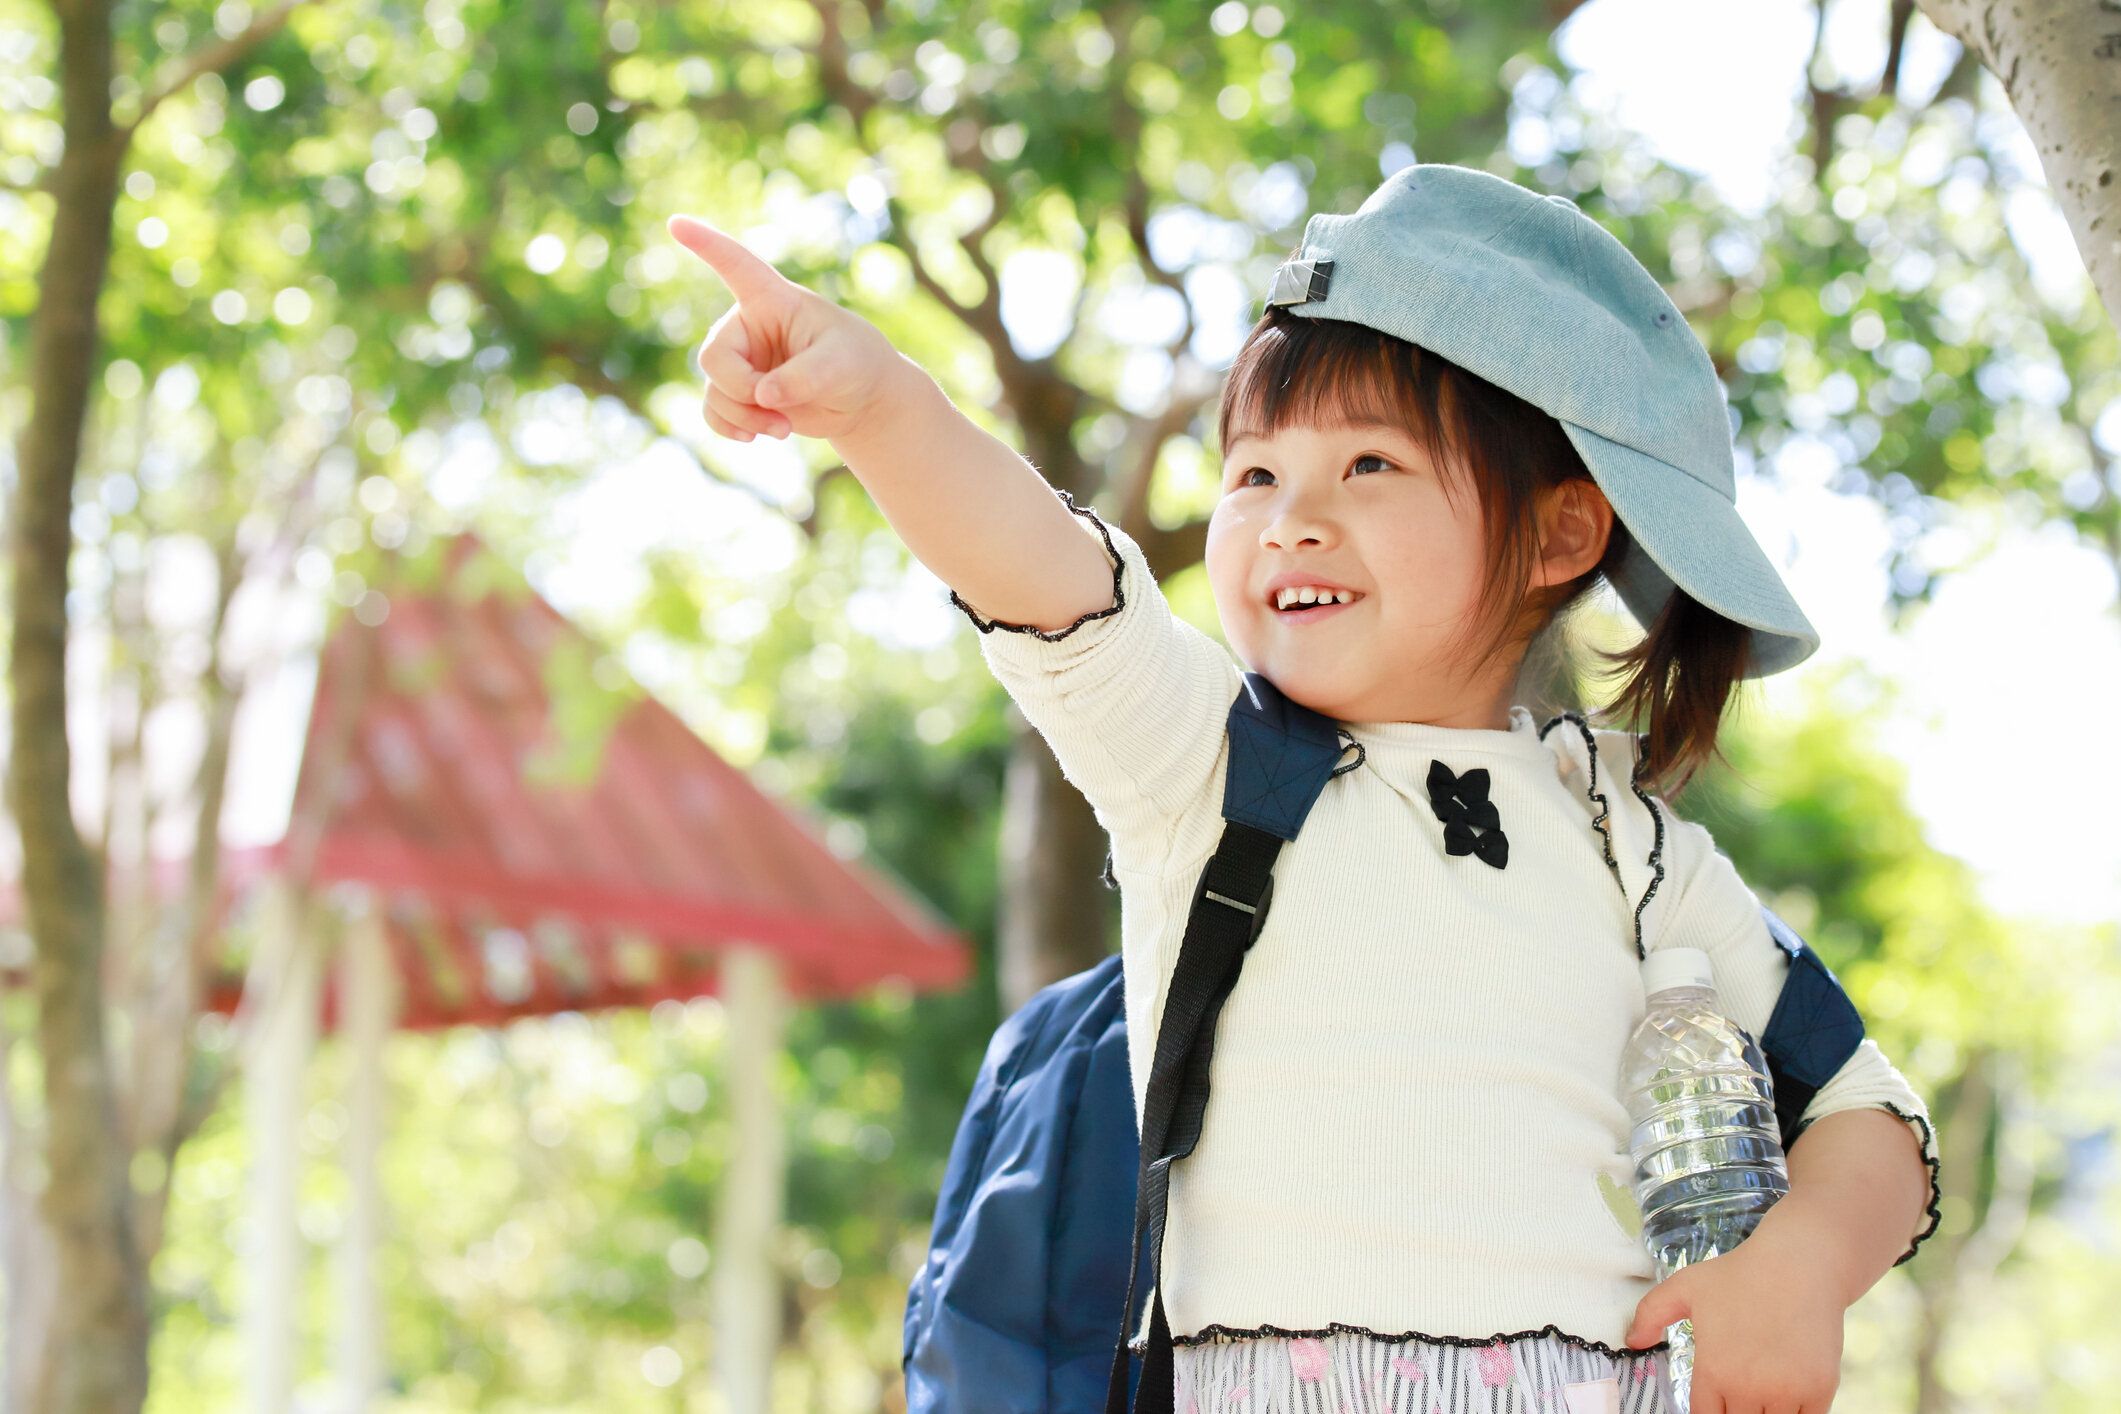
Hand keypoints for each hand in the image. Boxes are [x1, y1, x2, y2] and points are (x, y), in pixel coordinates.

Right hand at [667, 214, 907, 444]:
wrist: (859, 398)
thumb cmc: (856, 364)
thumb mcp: (841, 366)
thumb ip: (805, 377)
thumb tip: (764, 396)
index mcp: (772, 300)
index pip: (736, 266)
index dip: (707, 245)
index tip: (677, 223)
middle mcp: (748, 326)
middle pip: (715, 358)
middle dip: (742, 391)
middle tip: (778, 409)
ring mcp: (741, 360)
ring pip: (714, 391)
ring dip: (743, 418)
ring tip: (782, 429)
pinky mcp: (740, 391)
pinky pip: (713, 411)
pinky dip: (730, 428)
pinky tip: (753, 438)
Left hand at [1622, 1227, 1845, 1412]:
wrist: (1800, 1264)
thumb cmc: (1739, 1275)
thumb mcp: (1684, 1287)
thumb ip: (1650, 1314)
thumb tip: (1632, 1342)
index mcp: (1714, 1371)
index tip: (1713, 1402)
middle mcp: (1750, 1388)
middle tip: (1736, 1396)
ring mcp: (1788, 1392)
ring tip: (1759, 1398)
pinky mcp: (1820, 1390)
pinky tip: (1787, 1400)